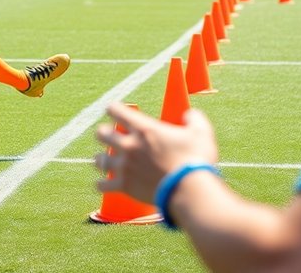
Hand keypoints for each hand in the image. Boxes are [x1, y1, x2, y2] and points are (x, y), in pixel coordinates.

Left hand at [95, 103, 218, 203]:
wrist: (191, 191)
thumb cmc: (196, 160)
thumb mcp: (201, 132)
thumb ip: (194, 118)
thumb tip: (190, 115)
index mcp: (144, 128)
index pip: (115, 110)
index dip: (114, 109)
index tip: (117, 112)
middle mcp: (129, 145)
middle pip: (101, 134)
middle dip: (104, 133)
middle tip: (110, 136)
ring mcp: (125, 167)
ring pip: (99, 160)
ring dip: (101, 159)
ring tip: (105, 161)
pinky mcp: (125, 187)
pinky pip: (103, 185)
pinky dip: (102, 184)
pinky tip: (102, 184)